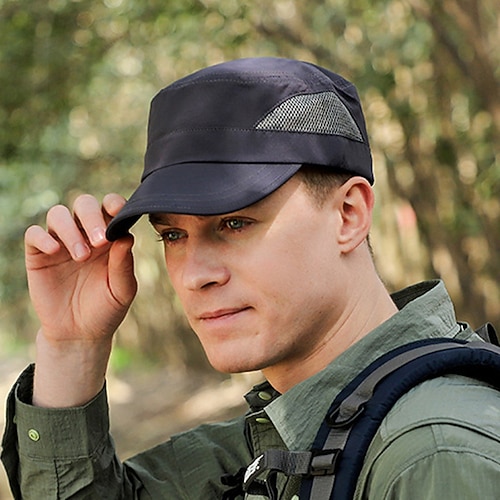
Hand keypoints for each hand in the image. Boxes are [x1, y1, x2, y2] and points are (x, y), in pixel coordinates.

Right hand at [25, 193, 137, 406]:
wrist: (80, 334)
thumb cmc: (106, 309)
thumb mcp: (122, 290)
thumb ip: (124, 264)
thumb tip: (126, 236)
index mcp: (110, 237)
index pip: (111, 207)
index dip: (114, 203)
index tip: (117, 211)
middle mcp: (85, 234)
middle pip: (84, 204)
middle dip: (92, 216)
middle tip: (100, 241)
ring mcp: (61, 242)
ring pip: (58, 214)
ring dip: (70, 230)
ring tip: (81, 256)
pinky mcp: (39, 255)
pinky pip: (34, 234)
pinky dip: (43, 237)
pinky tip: (55, 251)